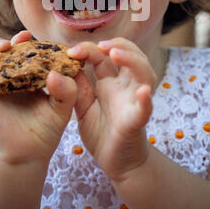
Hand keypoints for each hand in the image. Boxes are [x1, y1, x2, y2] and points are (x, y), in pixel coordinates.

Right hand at [0, 30, 76, 165]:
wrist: (28, 154)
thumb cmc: (46, 129)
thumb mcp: (63, 106)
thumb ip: (68, 89)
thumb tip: (54, 74)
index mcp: (24, 72)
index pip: (18, 48)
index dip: (20, 39)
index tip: (26, 35)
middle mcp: (4, 76)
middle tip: (6, 46)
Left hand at [68, 37, 154, 181]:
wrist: (116, 163)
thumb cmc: (102, 133)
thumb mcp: (83, 108)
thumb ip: (77, 89)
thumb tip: (63, 67)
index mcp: (111, 83)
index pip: (104, 57)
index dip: (90, 49)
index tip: (71, 51)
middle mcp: (126, 87)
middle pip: (131, 56)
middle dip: (118, 45)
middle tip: (100, 45)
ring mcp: (133, 102)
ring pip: (144, 74)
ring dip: (132, 61)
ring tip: (115, 54)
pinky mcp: (136, 122)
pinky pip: (145, 109)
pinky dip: (146, 100)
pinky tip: (143, 92)